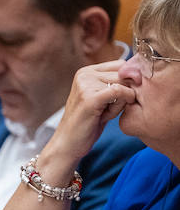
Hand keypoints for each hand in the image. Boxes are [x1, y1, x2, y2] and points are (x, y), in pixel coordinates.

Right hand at [40, 61, 137, 175]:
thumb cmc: (87, 123)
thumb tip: (140, 73)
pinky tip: (109, 115)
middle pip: (124, 74)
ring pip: (123, 83)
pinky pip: (120, 91)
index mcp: (86, 71)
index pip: (121, 65)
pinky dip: (122, 103)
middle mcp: (84, 74)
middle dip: (124, 92)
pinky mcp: (90, 98)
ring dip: (122, 100)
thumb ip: (116, 83)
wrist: (68, 144)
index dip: (127, 82)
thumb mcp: (102, 98)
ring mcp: (85, 85)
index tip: (116, 99)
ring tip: (106, 113)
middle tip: (109, 109)